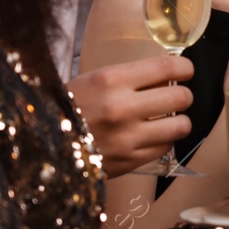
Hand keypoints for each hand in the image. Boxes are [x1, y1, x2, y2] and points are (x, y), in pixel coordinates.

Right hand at [65, 55, 193, 175]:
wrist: (42, 143)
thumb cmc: (69, 106)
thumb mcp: (95, 80)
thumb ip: (130, 77)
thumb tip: (169, 74)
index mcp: (111, 79)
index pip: (167, 68)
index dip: (185, 68)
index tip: (186, 71)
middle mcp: (122, 107)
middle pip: (181, 97)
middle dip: (184, 95)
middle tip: (177, 96)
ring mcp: (127, 137)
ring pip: (181, 126)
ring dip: (180, 121)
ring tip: (169, 119)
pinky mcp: (129, 161)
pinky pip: (165, 147)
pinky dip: (164, 140)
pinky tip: (152, 136)